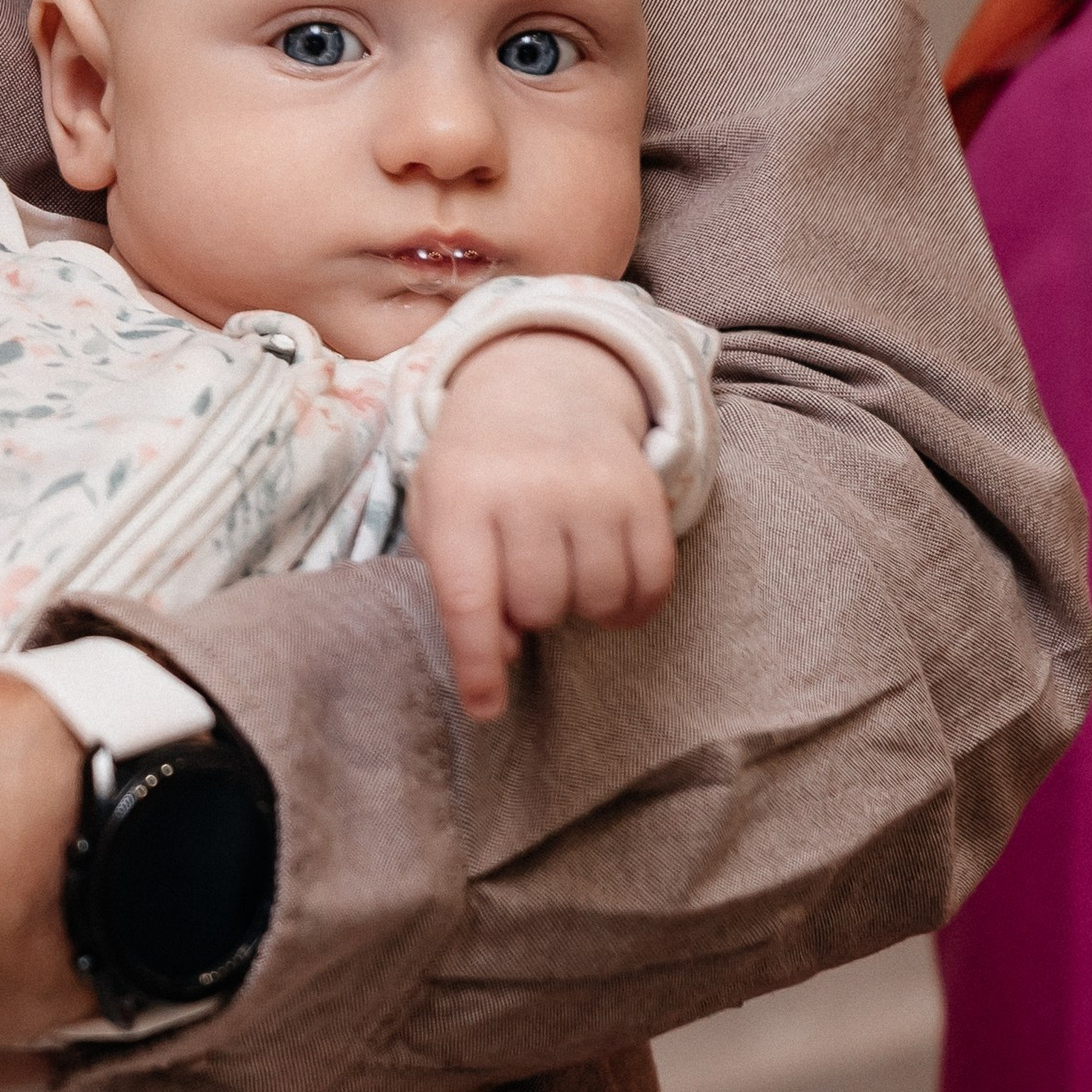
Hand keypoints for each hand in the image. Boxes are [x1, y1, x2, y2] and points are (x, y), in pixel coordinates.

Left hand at [409, 328, 673, 718]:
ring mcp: (592, 485)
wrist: (540, 382)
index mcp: (460, 496)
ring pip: (599, 598)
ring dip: (582, 607)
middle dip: (530, 613)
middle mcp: (529, 487)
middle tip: (522, 579)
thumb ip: (458, 589)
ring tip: (563, 574)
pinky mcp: (643, 489)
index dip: (477, 664)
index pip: (469, 599)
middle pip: (540, 605)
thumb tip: (505, 653)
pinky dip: (634, 604)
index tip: (486, 708)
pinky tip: (612, 592)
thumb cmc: (477, 472)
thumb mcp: (439, 516)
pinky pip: (652, 579)